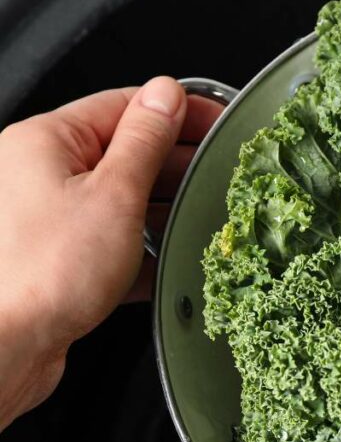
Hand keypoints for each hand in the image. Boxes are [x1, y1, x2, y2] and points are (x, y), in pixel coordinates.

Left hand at [0, 77, 222, 429]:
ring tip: (201, 223)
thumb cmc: (44, 271)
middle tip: (219, 175)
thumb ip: (145, 141)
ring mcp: (48, 220)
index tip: (216, 121)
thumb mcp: (115, 193)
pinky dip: (143, 253)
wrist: (6, 346)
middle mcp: (39, 175)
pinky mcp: (59, 262)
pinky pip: (112, 245)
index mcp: (46, 142)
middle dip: (176, 165)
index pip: (124, 105)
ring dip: (163, 213)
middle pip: (124, 153)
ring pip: (121, 202)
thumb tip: (164, 94)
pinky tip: (170, 265)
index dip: (177, 111)